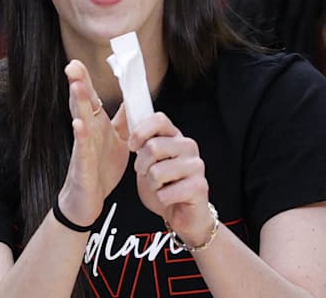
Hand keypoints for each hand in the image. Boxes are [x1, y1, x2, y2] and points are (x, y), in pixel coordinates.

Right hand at [57, 60, 129, 226]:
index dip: (86, 80)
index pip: (91, 98)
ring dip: (78, 103)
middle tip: (72, 64)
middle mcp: (87, 133)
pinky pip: (82, 149)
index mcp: (96, 126)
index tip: (78, 61)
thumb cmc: (100, 170)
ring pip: (80, 121)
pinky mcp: (82, 165)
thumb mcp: (118, 141)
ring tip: (76, 85)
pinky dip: (81, 135)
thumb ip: (124, 121)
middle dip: (78, 84)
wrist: (87, 200)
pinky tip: (79, 123)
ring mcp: (82, 148)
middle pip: (83, 104)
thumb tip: (134, 100)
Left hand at [128, 112, 212, 245]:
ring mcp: (196, 166)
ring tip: (161, 186)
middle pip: (153, 146)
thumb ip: (138, 138)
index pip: (158, 119)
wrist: (180, 214)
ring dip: (152, 185)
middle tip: (147, 173)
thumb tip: (125, 112)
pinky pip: (166, 193)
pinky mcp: (200, 186)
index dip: (141, 132)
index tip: (132, 146)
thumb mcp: (145, 158)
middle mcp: (188, 147)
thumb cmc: (162, 185)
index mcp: (174, 136)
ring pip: (157, 172)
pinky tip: (170, 198)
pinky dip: (161, 199)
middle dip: (142, 165)